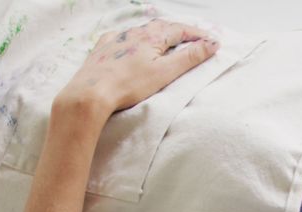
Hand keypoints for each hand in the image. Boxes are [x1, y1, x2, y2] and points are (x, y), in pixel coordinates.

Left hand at [55, 19, 219, 118]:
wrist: (90, 94)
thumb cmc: (128, 85)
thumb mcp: (165, 72)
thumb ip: (190, 57)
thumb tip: (211, 44)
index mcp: (151, 36)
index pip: (180, 30)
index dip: (197, 35)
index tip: (211, 42)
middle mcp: (133, 32)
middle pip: (161, 27)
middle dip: (178, 32)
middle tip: (192, 39)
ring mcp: (116, 40)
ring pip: (140, 31)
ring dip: (156, 34)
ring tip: (164, 40)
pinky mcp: (102, 50)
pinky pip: (120, 38)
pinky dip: (131, 38)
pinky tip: (129, 42)